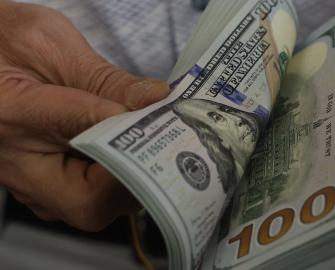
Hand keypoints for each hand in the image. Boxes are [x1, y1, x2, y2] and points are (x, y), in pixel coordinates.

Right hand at [0, 1, 168, 230]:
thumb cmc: (4, 43)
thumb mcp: (52, 46)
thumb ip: (106, 79)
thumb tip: (154, 100)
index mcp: (11, 118)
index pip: (84, 151)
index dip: (129, 147)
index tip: (153, 122)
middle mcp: (16, 165)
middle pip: (91, 204)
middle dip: (136, 174)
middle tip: (163, 141)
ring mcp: (30, 182)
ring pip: (95, 205)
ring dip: (132, 175)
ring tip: (149, 138)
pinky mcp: (44, 183)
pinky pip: (90, 194)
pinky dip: (118, 173)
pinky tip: (129, 145)